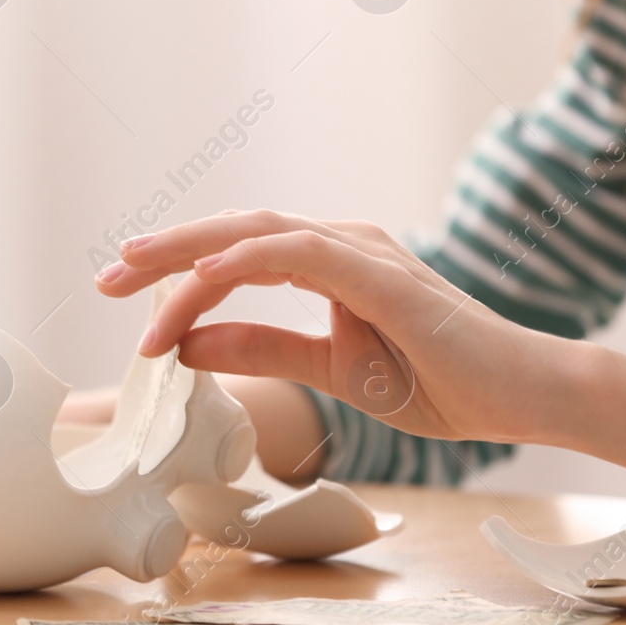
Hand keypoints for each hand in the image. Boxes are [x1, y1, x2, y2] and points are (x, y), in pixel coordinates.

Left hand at [95, 209, 571, 444]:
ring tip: (132, 276)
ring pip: (255, 232)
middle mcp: (342, 243)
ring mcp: (361, 251)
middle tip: (105, 275)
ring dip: (188, 254)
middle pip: (235, 230)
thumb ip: (264, 350)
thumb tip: (190, 344)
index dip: (180, 271)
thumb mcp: (331, 370)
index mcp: (332, 262)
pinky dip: (242, 261)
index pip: (239, 254)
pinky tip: (201, 278)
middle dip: (165, 251)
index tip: (129, 303)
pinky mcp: (378, 272)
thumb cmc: (441, 380)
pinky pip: (297, 254)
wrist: (520, 394)